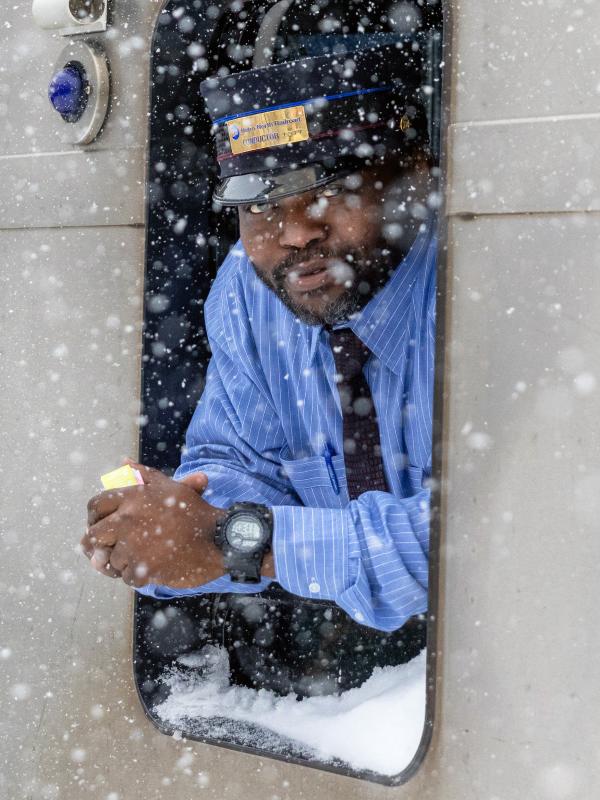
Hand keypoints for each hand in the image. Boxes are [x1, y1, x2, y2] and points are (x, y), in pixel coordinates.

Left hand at [81, 462, 227, 587]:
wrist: (219, 540)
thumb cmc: (194, 513)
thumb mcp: (170, 486)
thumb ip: (144, 474)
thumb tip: (123, 462)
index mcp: (133, 496)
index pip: (95, 506)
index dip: (94, 519)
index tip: (101, 528)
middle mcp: (129, 518)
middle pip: (93, 536)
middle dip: (99, 546)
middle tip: (112, 550)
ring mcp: (134, 545)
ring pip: (110, 561)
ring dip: (123, 563)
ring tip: (144, 557)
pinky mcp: (143, 569)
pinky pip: (126, 577)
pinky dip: (137, 576)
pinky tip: (154, 568)